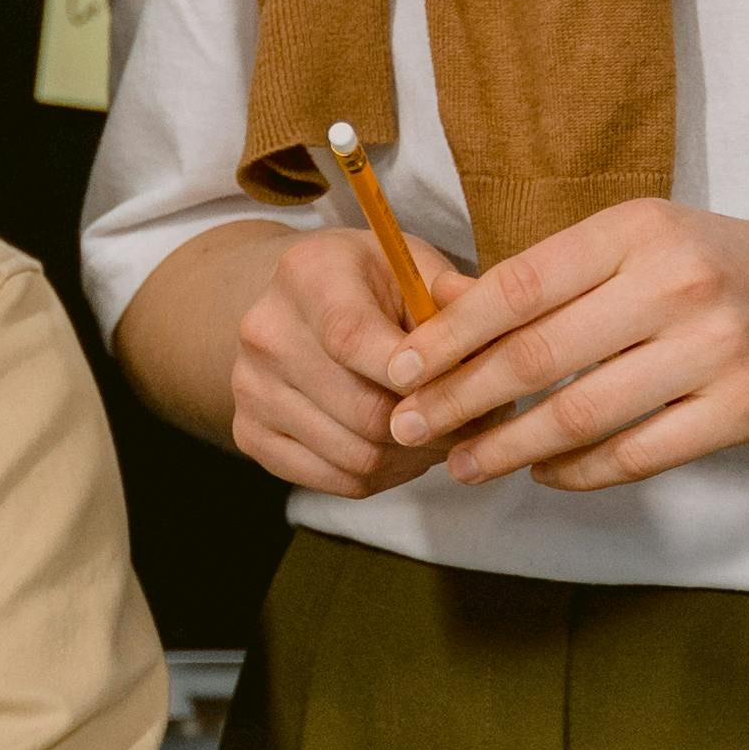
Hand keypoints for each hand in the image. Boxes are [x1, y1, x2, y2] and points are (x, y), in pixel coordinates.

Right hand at [221, 227, 467, 495]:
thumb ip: (456, 301)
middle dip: (433, 427)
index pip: (354, 339)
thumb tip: (498, 342)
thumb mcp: (412, 267)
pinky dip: (382, 476)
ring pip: (355, 456)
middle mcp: (266, 331)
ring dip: (413, 458)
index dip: (415, 377)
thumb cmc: (369, 283)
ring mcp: (249, 388)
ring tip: (441, 436)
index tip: (463, 386)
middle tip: (475, 424)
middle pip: (363, 412)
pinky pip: (334, 481)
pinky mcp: (250, 434)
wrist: (294, 302)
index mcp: (307, 274)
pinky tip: (401, 451)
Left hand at [377, 204, 748, 490]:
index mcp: (640, 230)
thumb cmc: (741, 270)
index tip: (398, 367)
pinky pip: (637, 454)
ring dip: (509, 448)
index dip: (450, 333)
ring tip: (465, 464)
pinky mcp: (743, 410)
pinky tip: (546, 474)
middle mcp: (673, 283)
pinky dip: (579, 471)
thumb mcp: (659, 241)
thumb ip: (574, 276)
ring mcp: (712, 349)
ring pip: (580, 413)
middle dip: (459, 397)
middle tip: (407, 425)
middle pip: (537, 354)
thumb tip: (464, 323)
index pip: (519, 283)